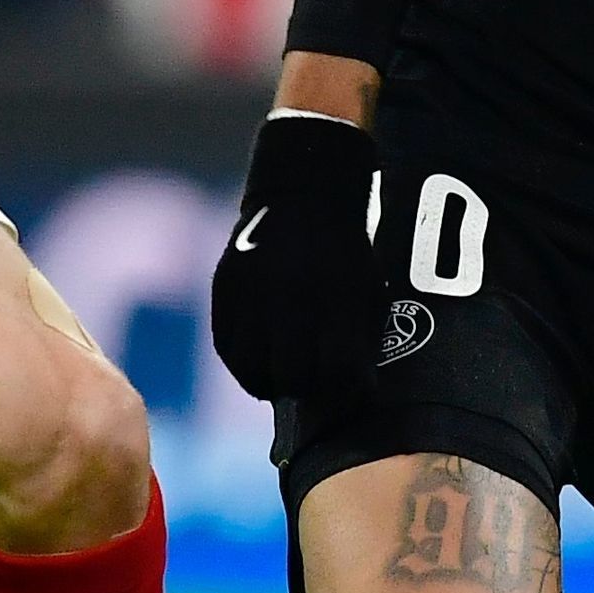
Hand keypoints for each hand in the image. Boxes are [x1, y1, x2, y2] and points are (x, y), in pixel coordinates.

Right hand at [208, 108, 387, 401]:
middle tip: (310, 383)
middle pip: (294, 376)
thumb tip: (353, 396)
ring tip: (281, 378)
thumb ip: (361, 345)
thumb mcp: (368, 293)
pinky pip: (227, 346)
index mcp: (339, 299)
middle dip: (306, 388)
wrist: (304, 196)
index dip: (344, 390)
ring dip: (269, 382)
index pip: (338, 373)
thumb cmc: (346, 257)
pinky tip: (258, 363)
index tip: (344, 387)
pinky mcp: (226, 287)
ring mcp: (254, 292)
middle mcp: (294, 297)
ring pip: (253, 368)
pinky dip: (242, 364)